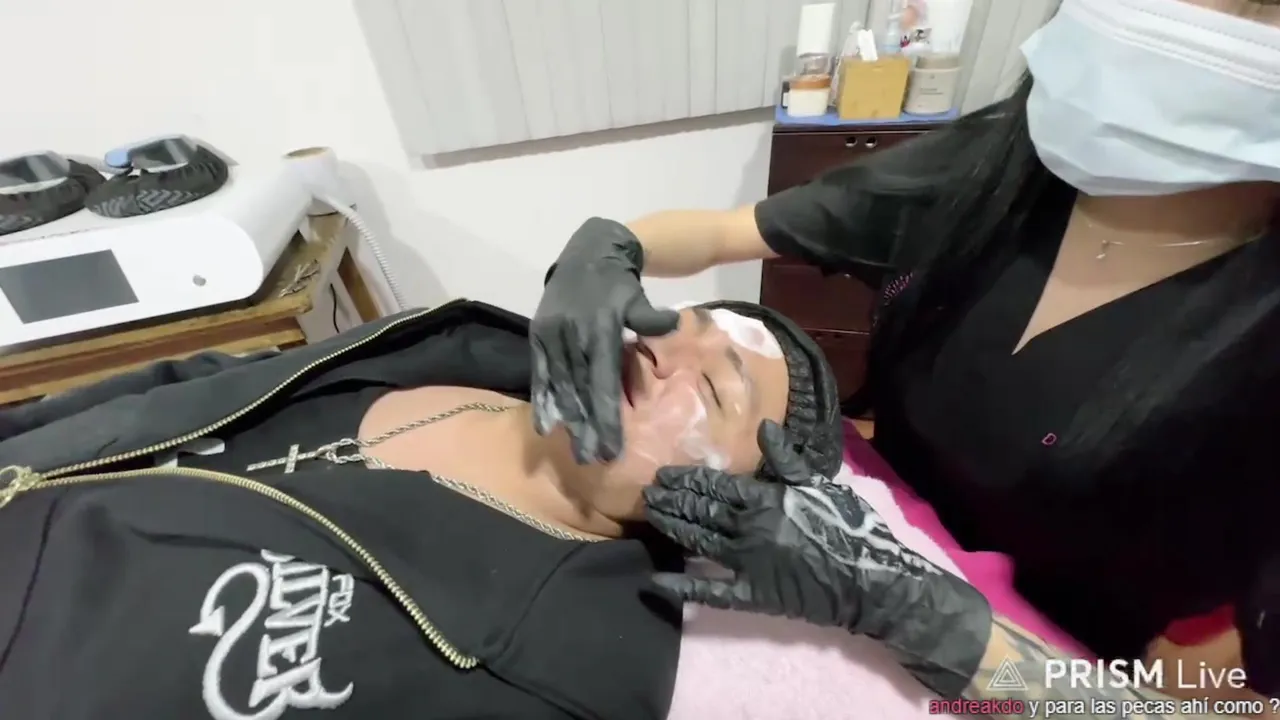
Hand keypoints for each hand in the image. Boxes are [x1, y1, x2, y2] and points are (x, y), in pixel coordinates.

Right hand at [530, 218, 678, 463]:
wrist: (586, 254)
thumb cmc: (619, 286)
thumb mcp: (637, 297)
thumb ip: (649, 317)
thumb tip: (673, 324)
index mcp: (599, 330)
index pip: (603, 383)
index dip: (607, 418)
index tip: (612, 449)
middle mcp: (572, 336)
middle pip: (580, 392)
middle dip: (588, 428)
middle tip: (594, 460)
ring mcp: (551, 337)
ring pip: (560, 386)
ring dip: (568, 420)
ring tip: (576, 449)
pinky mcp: (538, 336)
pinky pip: (540, 374)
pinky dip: (543, 400)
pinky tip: (545, 427)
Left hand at [644, 421, 992, 699]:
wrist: (871, 581)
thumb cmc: (851, 529)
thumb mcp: (823, 485)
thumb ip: (788, 461)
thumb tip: (763, 428)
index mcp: (766, 500)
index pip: (716, 485)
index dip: (688, 478)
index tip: (664, 473)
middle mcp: (749, 529)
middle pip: (701, 510)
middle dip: (672, 499)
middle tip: (646, 492)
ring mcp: (747, 563)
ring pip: (698, 541)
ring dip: (672, 528)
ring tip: (650, 515)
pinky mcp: (751, 594)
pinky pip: (711, 591)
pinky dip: (684, 587)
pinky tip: (656, 582)